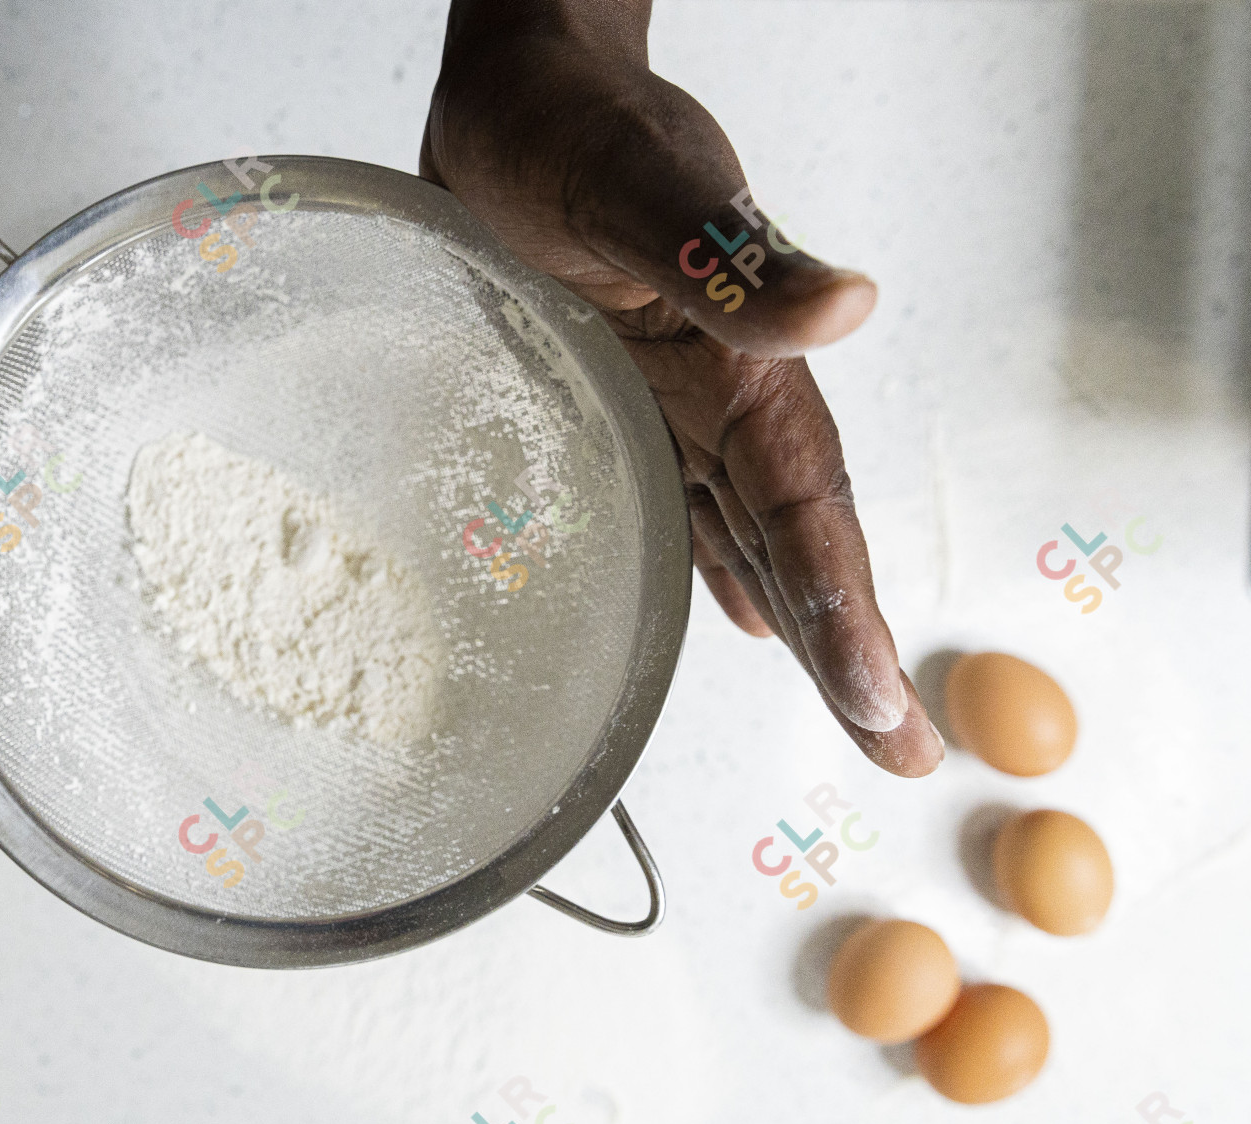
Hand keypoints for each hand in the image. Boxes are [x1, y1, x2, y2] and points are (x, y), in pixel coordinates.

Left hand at [422, 0, 941, 776]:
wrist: (515, 88)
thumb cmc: (569, 120)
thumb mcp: (639, 181)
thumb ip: (726, 251)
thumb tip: (845, 307)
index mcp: (741, 360)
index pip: (809, 508)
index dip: (847, 609)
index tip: (882, 704)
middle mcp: (719, 392)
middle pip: (796, 542)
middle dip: (848, 648)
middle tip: (895, 748)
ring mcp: (670, 401)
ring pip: (744, 534)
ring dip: (794, 621)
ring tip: (846, 706)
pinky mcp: (615, 396)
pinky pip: (678, 502)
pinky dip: (712, 563)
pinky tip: (735, 613)